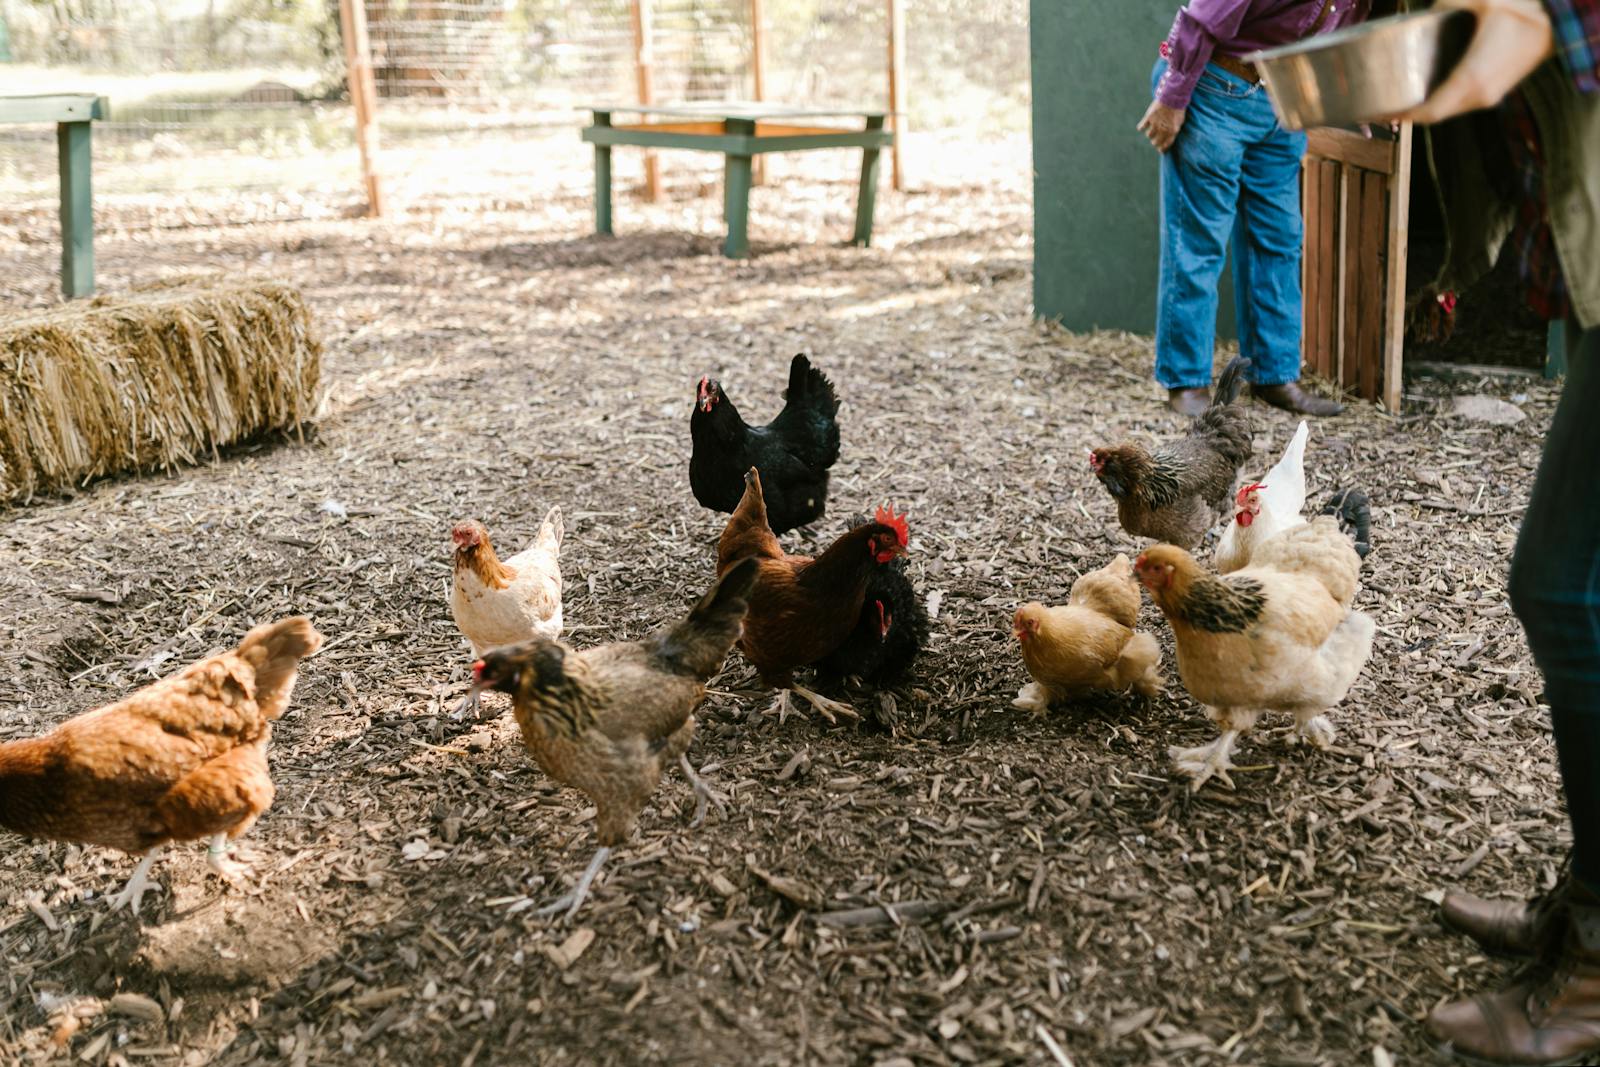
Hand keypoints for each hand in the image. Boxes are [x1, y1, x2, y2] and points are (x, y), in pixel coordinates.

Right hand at [1137, 99, 1186, 151]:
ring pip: (1148, 135)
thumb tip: (1168, 140)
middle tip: (1155, 140)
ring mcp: (1155, 124)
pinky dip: (1141, 127)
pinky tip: (1141, 126)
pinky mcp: (1149, 118)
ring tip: (1152, 129)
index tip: (1160, 149)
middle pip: (1155, 142)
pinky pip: (1141, 127)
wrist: (1173, 96)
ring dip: (1150, 134)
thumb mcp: (1179, 122)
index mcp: (1172, 132)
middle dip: (1155, 142)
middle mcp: (1163, 130)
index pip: (1164, 146)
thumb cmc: (1177, 109)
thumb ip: (1174, 132)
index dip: (1161, 149)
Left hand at [1392, 0, 1553, 124]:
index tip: (1379, 113)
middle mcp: (1478, 96)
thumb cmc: (1523, 12)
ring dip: (1424, 107)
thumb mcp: (1482, 1)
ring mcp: (1488, 96)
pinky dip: (1440, 100)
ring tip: (1399, 98)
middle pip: (1434, 115)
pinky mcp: (1495, 92)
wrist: (1559, 24)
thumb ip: (1448, 2)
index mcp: (1470, 80)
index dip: (1402, 116)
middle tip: (1382, 104)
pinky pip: (1460, 104)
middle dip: (1408, 112)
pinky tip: (1426, 89)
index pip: (1429, 112)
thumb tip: (1428, 6)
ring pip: (1448, 111)